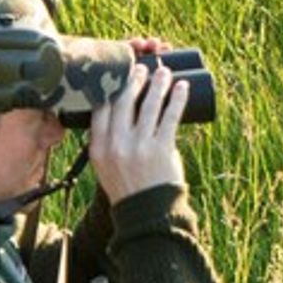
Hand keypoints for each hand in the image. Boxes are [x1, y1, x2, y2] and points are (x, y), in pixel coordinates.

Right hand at [87, 36, 190, 200]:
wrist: (146, 213)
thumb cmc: (127, 186)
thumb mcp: (104, 164)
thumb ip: (106, 140)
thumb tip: (113, 109)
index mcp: (99, 146)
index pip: (101, 107)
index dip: (111, 86)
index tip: (119, 73)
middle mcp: (117, 144)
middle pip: (124, 101)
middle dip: (134, 80)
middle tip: (142, 68)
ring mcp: (140, 146)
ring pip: (149, 106)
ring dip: (158, 85)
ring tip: (165, 73)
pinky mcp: (162, 150)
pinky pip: (170, 117)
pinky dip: (177, 99)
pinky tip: (183, 87)